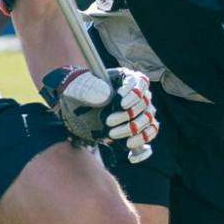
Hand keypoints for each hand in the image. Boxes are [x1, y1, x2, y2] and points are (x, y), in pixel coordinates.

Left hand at [39, 66, 157, 162]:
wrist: (73, 110)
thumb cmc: (76, 94)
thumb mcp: (76, 88)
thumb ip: (88, 88)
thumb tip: (107, 95)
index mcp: (125, 78)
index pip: (140, 82)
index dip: (134, 92)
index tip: (121, 102)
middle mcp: (136, 94)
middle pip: (145, 103)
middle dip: (128, 115)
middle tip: (108, 121)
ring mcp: (139, 111)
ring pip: (148, 119)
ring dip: (133, 129)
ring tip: (112, 134)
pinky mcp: (138, 126)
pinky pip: (150, 132)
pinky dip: (141, 140)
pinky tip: (128, 145)